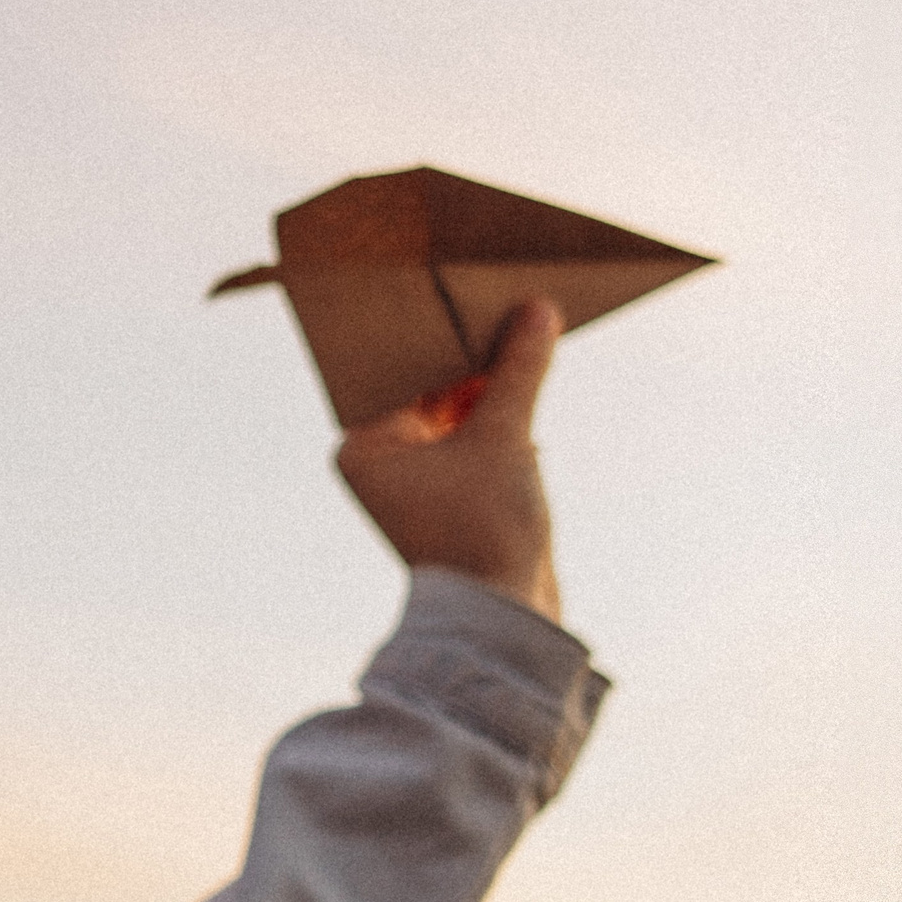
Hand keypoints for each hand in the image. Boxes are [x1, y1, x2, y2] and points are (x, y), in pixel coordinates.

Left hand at [334, 299, 562, 621]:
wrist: (505, 617)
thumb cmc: (485, 531)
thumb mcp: (505, 436)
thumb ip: (517, 370)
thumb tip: (538, 310)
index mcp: (363, 444)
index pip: (396, 367)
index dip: (433, 326)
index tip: (462, 284)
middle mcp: (378, 458)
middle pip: (423, 384)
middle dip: (465, 349)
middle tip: (501, 293)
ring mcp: (414, 476)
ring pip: (451, 407)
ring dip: (487, 377)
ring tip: (525, 321)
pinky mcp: (450, 490)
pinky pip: (470, 432)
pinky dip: (495, 410)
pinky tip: (528, 371)